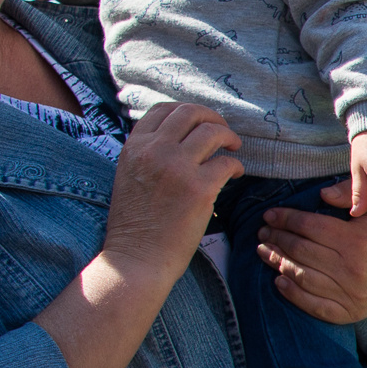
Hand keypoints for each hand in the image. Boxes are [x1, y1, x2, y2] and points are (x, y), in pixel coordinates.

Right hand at [101, 103, 240, 278]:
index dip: (188, 113)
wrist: (136, 257)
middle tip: (223, 134)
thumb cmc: (136, 224)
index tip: (201, 124)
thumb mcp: (130, 176)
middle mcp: (154, 151)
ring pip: (212, 132)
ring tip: (233, 149)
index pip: (163, 109)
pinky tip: (234, 175)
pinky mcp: (199, 189)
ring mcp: (177, 168)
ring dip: (229, 137)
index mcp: (135, 147)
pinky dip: (236, 166)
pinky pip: (227, 163)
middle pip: (191, 113)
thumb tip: (179, 138)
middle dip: (213, 118)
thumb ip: (148, 153)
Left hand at [256, 181, 366, 324]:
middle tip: (263, 232)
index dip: (286, 219)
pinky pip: (312, 303)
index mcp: (358, 240)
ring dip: (277, 261)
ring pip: (302, 275)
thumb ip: (350, 195)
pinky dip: (291, 292)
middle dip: (277, 238)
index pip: (311, 226)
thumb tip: (321, 193)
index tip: (270, 215)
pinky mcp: (347, 312)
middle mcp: (354, 268)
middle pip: (302, 250)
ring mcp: (350, 293)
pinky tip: (278, 279)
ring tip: (264, 250)